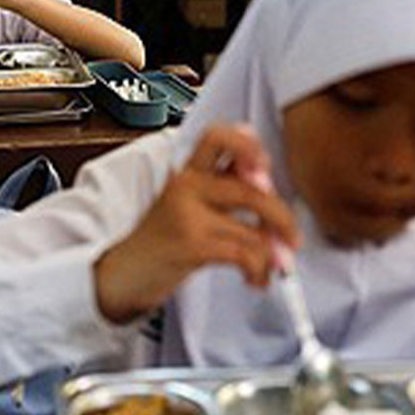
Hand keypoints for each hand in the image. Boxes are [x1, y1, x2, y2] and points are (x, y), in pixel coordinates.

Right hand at [93, 124, 301, 323]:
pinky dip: (259, 271)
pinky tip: (254, 278)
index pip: (217, 137)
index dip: (249, 145)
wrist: (123, 274)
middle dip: (282, 217)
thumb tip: (268, 187)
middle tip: (290, 237)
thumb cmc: (160, 242)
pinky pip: (244, 254)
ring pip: (254, 228)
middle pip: (252, 188)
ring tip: (272, 267)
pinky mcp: (191, 245)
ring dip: (273, 255)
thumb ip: (221, 190)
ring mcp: (187, 216)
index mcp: (188, 174)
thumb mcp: (186, 206)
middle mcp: (187, 187)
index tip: (265, 169)